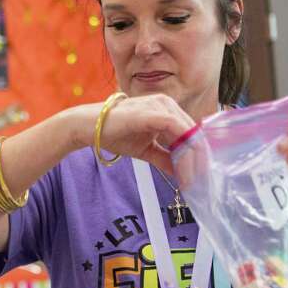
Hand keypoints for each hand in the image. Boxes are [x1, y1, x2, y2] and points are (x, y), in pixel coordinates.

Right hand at [78, 93, 194, 174]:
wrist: (88, 127)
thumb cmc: (114, 133)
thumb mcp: (146, 149)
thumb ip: (165, 158)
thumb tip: (182, 174)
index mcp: (166, 110)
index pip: (191, 132)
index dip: (198, 156)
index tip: (199, 176)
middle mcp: (167, 104)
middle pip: (194, 133)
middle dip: (199, 161)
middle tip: (198, 184)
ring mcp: (161, 106)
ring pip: (189, 134)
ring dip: (193, 160)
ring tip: (191, 181)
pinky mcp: (154, 112)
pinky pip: (178, 132)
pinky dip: (184, 153)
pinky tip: (183, 170)